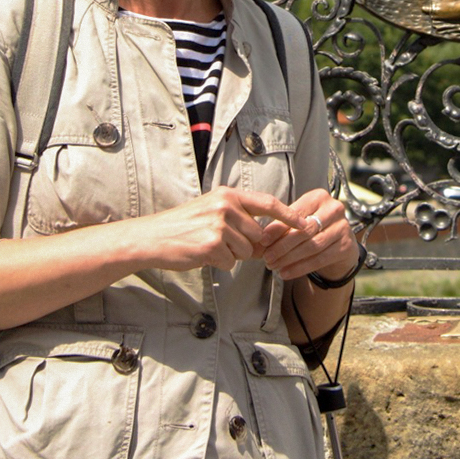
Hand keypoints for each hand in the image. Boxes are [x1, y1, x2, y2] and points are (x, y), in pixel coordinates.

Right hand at [114, 187, 309, 273]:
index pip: (268, 203)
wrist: (151, 237)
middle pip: (258, 235)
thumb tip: (267, 238)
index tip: (308, 224)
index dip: (290, 215)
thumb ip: (239, 219)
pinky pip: (230, 262)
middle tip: (218, 241)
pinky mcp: (212, 245)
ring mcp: (219, 225)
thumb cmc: (182, 226)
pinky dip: (218, 264)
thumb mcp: (211, 210)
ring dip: (230, 255)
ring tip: (207, 246)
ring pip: (246, 251)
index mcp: (228, 195)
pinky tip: (201, 254)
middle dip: (245, 245)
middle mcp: (226, 206)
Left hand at [259, 188, 357, 284]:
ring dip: (290, 258)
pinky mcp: (347, 246)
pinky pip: (320, 259)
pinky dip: (300, 268)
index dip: (278, 228)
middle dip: (283, 246)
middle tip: (267, 258)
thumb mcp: (299, 221)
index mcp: (318, 197)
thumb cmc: (314, 228)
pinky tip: (286, 273)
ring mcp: (343, 228)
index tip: (263, 241)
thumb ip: (283, 225)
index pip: (296, 213)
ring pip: (312, 246)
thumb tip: (263, 238)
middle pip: (305, 230)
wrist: (339, 243)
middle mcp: (334, 209)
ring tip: (274, 266)